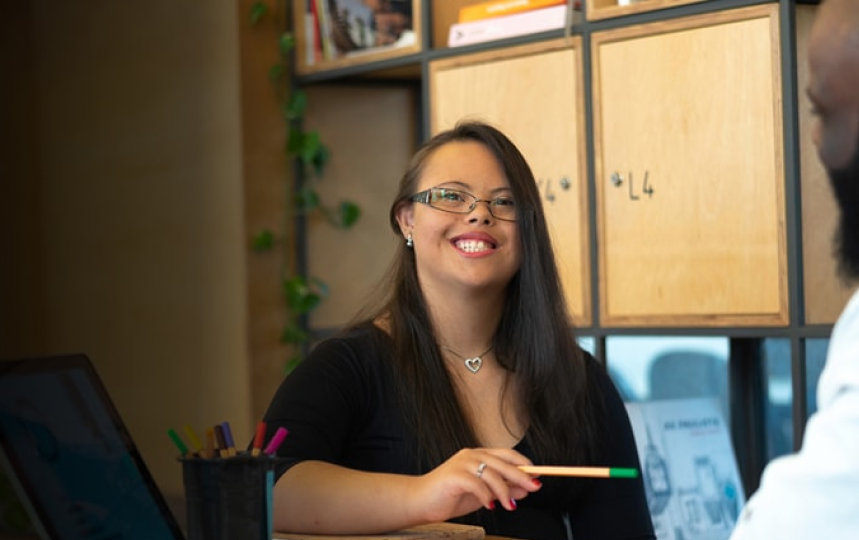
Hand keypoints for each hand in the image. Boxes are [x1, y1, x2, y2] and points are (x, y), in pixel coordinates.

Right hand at [407, 448, 542, 522]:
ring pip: (492, 473)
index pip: (507, 454)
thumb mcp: (483, 494)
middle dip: (521, 476)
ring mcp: (462, 464)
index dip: (524, 464)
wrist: (420, 502)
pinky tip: (489, 506)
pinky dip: (486, 496)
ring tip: (509, 506)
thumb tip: (525, 489)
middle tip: (533, 488)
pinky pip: (477, 484)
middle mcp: (471, 455)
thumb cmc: (450, 496)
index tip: (538, 477)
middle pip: (503, 462)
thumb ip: (502, 489)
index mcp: (478, 456)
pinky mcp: (454, 476)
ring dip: (504, 492)